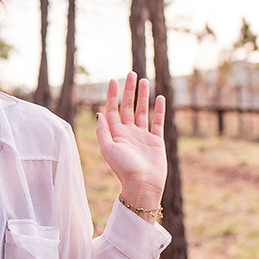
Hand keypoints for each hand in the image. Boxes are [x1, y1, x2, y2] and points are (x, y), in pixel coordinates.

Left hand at [96, 72, 167, 215]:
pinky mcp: (156, 141)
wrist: (142, 184)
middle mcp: (128, 133)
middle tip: (131, 73)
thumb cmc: (123, 168)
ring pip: (142, 111)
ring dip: (142, 96)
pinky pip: (157, 122)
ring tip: (143, 80)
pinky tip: (159, 98)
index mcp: (115, 134)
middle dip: (128, 90)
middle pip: (127, 106)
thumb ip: (103, 130)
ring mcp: (142, 136)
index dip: (112, 95)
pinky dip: (159, 110)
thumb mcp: (107, 148)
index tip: (113, 80)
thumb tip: (99, 112)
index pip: (112, 109)